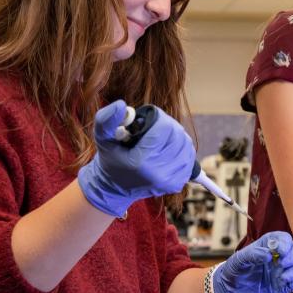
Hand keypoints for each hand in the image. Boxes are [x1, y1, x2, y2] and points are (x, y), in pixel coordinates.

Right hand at [77, 100, 194, 216]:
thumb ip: (106, 119)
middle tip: (156, 126)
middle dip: (168, 126)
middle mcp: (157, 173)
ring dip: (177, 136)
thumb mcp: (102, 138)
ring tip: (162, 137)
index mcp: (140, 161)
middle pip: (178, 136)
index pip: (165, 129)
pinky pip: (189, 158)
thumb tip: (121, 105)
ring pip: (186, 146)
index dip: (159, 117)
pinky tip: (168, 149)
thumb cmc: (110, 158)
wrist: (116, 187)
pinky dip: (182, 150)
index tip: (150, 118)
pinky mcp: (176, 184)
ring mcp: (169, 181)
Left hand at [212, 232, 292, 292]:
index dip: (286, 244)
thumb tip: (268, 255)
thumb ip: (252, 254)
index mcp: (269, 245)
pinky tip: (286, 283)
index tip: (279, 252)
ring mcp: (285, 270)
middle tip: (283, 263)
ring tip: (282, 277)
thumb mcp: (239, 260)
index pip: (286, 238)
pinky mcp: (286, 285)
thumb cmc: (234, 270)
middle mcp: (280, 255)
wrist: (230, 291)